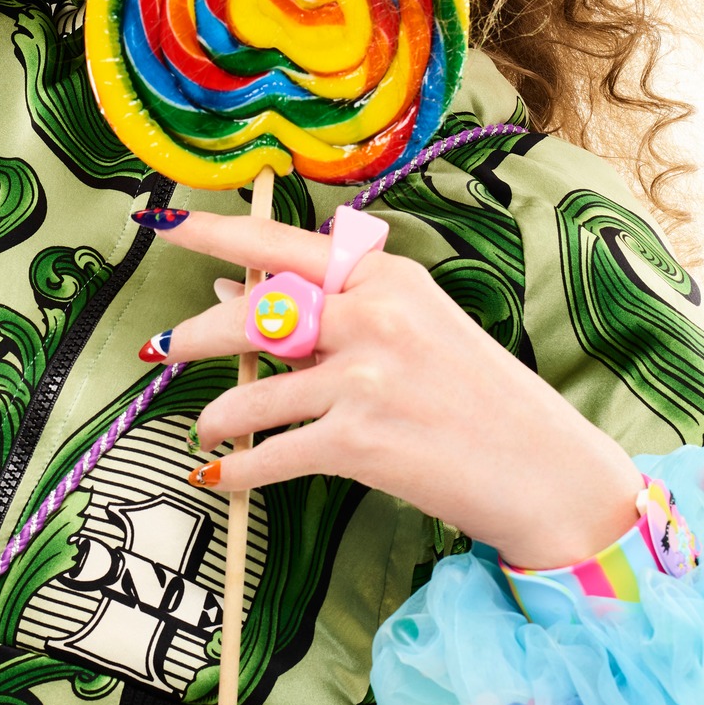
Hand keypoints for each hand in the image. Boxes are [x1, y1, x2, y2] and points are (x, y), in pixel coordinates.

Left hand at [145, 211, 643, 570]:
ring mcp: (365, 378)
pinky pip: (270, 453)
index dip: (215, 235)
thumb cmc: (477, 398)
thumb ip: (329, 312)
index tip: (167, 227)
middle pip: (252, 315)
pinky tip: (223, 477)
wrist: (544, 470)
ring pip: (252, 392)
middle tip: (159, 350)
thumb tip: (230, 295)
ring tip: (207, 430)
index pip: (281, 246)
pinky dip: (238, 470)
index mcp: (387, 277)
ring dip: (216, 417)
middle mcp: (373, 316)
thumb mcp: (414, 331)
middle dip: (193, 335)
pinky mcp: (360, 441)